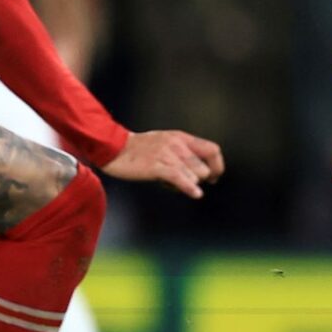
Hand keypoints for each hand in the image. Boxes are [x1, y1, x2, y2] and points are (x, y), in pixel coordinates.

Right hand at [100, 129, 225, 199]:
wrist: (113, 148)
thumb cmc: (138, 149)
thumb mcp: (165, 143)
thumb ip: (182, 152)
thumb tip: (199, 171)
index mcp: (181, 137)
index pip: (212, 150)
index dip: (217, 166)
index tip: (213, 178)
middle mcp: (177, 144)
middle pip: (203, 168)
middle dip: (198, 180)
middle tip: (184, 183)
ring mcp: (167, 155)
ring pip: (193, 175)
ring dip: (186, 184)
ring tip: (169, 183)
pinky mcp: (156, 166)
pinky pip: (180, 178)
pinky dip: (189, 187)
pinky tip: (195, 194)